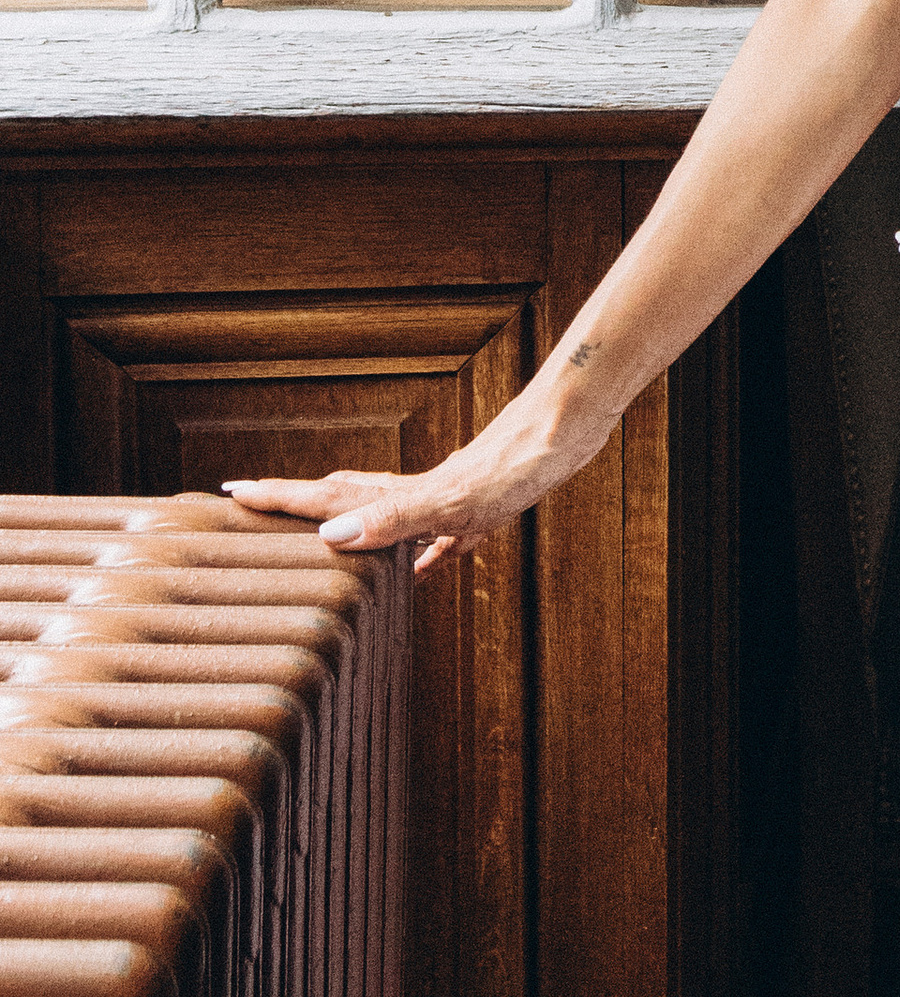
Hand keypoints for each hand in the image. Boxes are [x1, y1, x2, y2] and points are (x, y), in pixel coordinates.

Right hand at [224, 395, 591, 575]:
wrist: (572, 428)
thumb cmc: (521, 460)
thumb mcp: (455, 499)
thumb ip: (396, 517)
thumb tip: (331, 535)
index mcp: (402, 494)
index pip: (325, 498)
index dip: (279, 498)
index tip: (229, 494)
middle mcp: (417, 493)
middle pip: (344, 499)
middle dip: (298, 504)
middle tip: (255, 504)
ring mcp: (448, 498)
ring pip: (386, 514)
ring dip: (352, 524)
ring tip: (322, 540)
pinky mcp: (483, 505)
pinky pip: (439, 535)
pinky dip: (422, 553)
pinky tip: (424, 567)